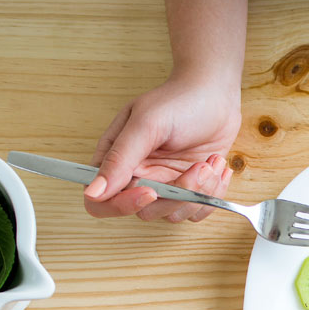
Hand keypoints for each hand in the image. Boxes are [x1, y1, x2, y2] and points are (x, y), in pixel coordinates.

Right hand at [84, 75, 241, 221]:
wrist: (216, 95)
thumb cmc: (179, 101)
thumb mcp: (146, 125)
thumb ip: (119, 159)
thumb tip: (92, 192)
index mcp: (116, 160)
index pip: (101, 202)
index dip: (122, 205)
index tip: (151, 191)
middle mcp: (139, 177)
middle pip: (145, 212)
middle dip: (177, 194)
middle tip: (198, 168)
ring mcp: (166, 185)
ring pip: (174, 214)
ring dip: (200, 192)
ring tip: (210, 162)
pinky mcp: (190, 189)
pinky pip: (196, 211)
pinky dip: (213, 195)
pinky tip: (216, 166)